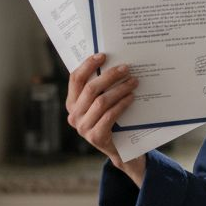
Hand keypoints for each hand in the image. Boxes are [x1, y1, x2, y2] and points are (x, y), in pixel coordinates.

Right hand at [66, 53, 144, 184]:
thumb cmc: (114, 121)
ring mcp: (83, 128)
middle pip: (90, 89)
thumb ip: (102, 89)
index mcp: (72, 104)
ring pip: (101, 101)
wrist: (121, 151)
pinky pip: (109, 115)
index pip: (75, 79)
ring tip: (134, 82)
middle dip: (109, 76)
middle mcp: (74, 115)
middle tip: (126, 68)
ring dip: (119, 89)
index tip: (103, 55)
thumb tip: (115, 63)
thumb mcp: (104, 104)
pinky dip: (122, 104)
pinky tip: (132, 97)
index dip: (88, 65)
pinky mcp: (95, 137)